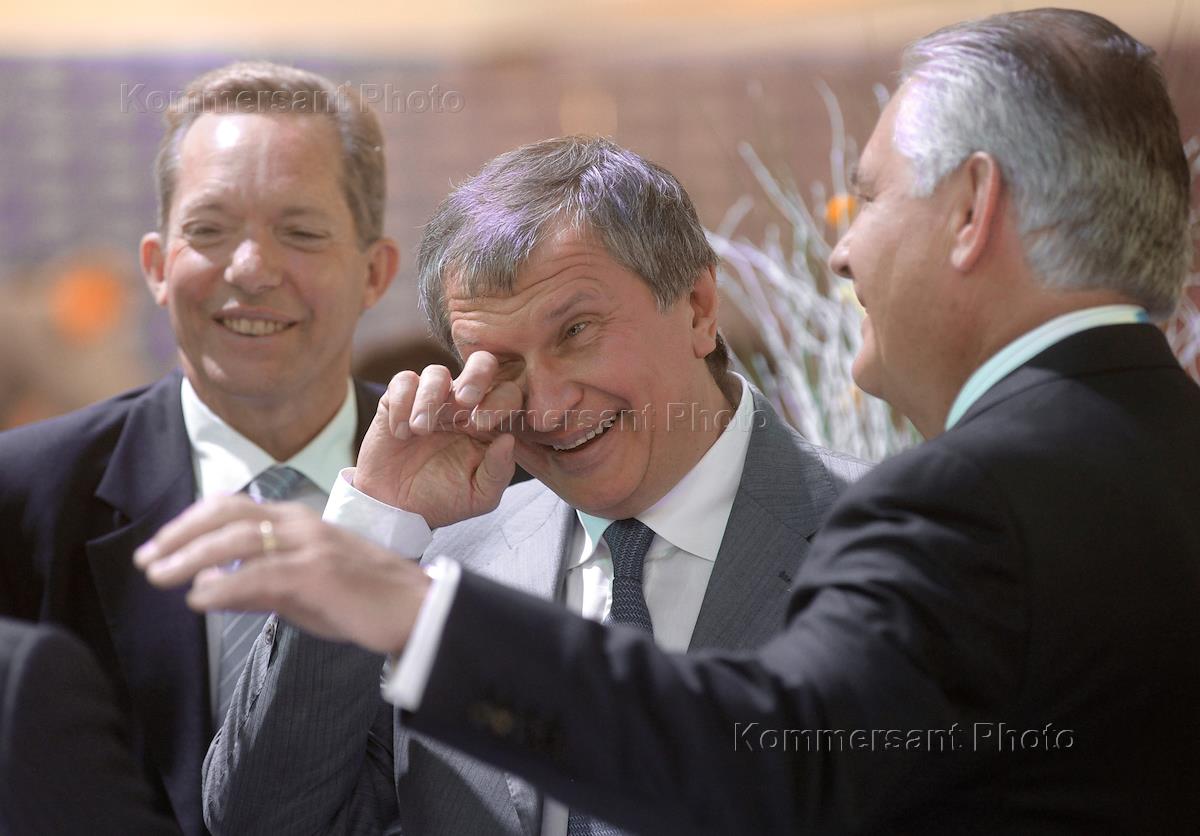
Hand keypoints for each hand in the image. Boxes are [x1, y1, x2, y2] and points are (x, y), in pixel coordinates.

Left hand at [133, 495, 429, 654]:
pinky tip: (199, 599)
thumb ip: (256, 585)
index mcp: (299, 520)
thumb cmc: (363, 600)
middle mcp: (301, 523)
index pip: (233, 507)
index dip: (191, 522)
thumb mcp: (302, 590)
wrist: (417, 609)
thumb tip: (205, 589)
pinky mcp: (317, 572)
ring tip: (158, 576)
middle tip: (147, 558)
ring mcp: (310, 545)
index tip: (161, 544)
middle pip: (227, 515)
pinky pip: (259, 573)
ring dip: (189, 557)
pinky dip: (223, 585)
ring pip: (236, 539)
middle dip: (180, 534)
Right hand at [354, 352, 522, 527]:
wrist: (398, 508)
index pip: (509, 393)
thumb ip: (498, 470)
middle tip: (465, 401)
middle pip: (482, 363)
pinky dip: (402, 403)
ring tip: (421, 430)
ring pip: (437, 372)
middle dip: (477, 375)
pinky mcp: (399, 399)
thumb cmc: (443, 499)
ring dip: (431, 399)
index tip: (482, 425)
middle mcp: (464, 405)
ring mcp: (432, 399)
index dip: (501, 401)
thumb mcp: (479, 496)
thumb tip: (509, 439)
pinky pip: (404, 381)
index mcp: (489, 422)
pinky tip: (401, 432)